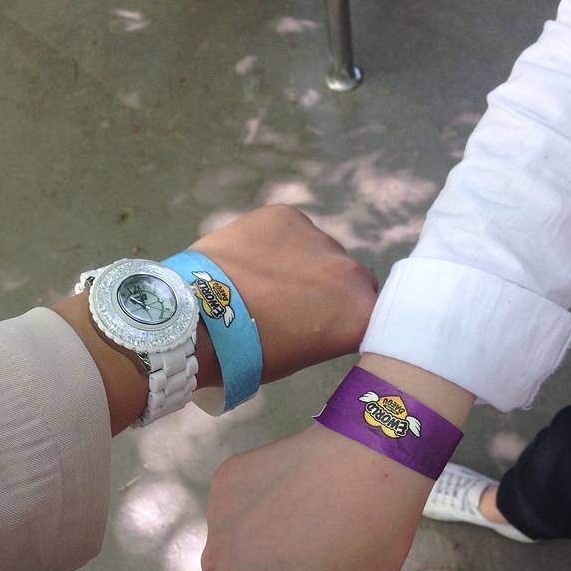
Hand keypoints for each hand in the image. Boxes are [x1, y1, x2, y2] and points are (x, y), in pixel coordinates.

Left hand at [190, 206, 377, 382]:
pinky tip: (251, 259)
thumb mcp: (306, 353)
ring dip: (301, 261)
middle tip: (291, 303)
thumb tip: (326, 310)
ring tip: (264, 280)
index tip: (325, 322)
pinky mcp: (287, 216)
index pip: (370, 310)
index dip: (346, 315)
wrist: (200, 322)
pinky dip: (276, 241)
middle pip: (347, 276)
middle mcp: (351, 271)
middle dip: (327, 286)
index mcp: (361, 313)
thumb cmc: (251, 353)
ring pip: (318, 250)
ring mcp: (319, 238)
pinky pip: (290, 229)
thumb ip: (332, 327)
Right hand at [202, 421, 431, 570]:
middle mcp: (215, 565)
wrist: (369, 457)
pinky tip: (291, 494)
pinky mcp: (223, 480)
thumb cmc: (366, 544)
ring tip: (307, 522)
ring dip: (261, 550)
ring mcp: (215, 517)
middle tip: (318, 557)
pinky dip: (255, 511)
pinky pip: (233, 514)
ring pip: (234, 555)